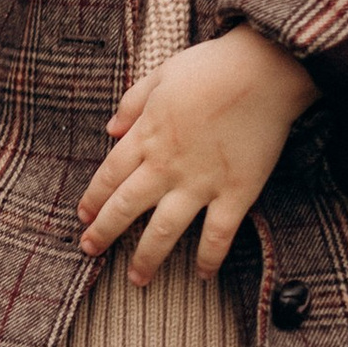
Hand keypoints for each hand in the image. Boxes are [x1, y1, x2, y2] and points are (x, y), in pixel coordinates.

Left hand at [76, 27, 317, 285]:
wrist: (264, 70)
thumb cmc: (213, 67)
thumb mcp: (161, 74)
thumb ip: (132, 102)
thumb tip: (110, 128)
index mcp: (146, 135)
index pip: (108, 176)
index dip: (93, 199)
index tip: (83, 216)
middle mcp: (167, 165)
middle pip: (125, 207)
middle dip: (103, 233)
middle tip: (90, 251)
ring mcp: (200, 183)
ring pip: (164, 231)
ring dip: (146, 258)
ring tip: (136, 279)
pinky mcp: (236, 193)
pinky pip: (217, 235)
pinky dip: (209, 258)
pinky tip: (202, 275)